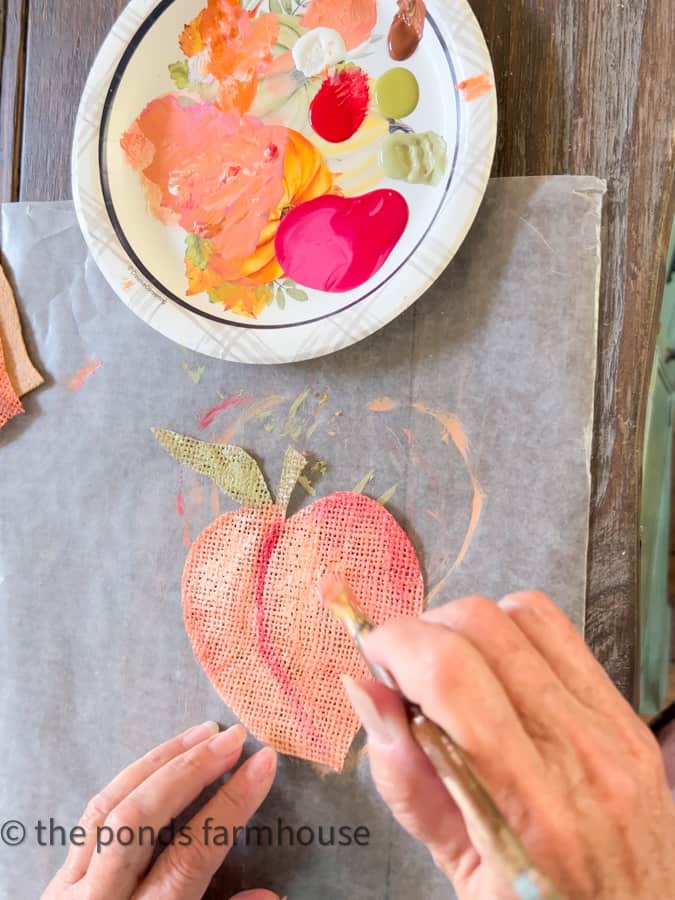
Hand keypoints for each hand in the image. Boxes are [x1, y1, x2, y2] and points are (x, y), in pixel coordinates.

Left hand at [42, 723, 278, 899]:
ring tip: (202, 733)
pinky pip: (93, 814)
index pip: (191, 855)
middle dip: (191, 770)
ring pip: (110, 806)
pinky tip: (160, 762)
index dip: (230, 805)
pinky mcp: (57, 879)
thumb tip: (272, 896)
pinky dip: (131, 778)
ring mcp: (70, 888)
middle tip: (234, 737)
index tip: (263, 763)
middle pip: (140, 820)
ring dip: (161, 761)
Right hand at [343, 591, 674, 898]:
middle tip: (405, 671)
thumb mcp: (457, 869)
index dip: (397, 644)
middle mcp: (579, 752)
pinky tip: (494, 668)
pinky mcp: (626, 713)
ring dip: (466, 627)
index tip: (373, 655)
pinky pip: (558, 630)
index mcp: (532, 807)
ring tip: (451, 671)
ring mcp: (611, 727)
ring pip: (519, 613)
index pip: (452, 676)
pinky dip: (511, 631)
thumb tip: (363, 689)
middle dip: (423, 632)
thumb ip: (406, 779)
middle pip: (481, 628)